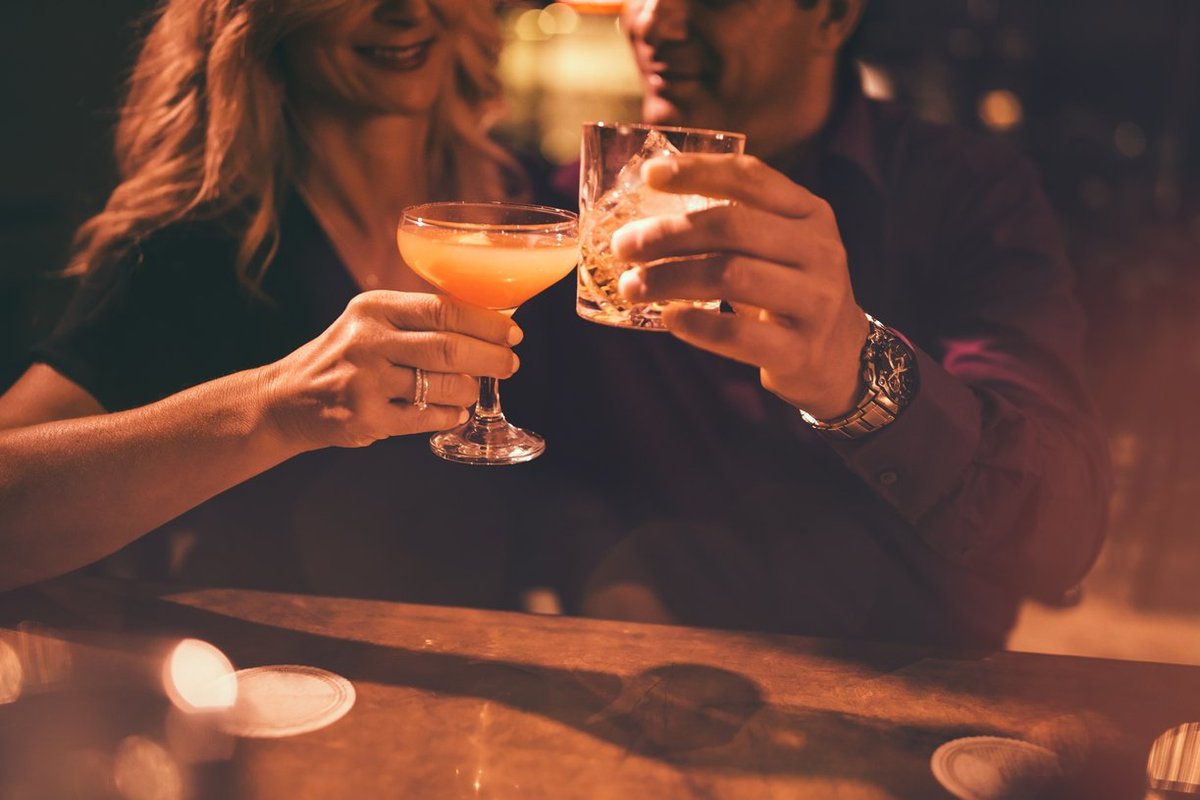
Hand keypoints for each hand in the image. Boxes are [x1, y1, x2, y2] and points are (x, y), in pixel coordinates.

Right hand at [260, 291, 520, 449]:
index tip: (512, 333)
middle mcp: (368, 341)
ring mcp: (366, 382)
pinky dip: (449, 416)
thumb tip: (487, 323)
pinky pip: (426, 419)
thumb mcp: (369, 322)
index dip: (486, 323)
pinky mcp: (366, 418)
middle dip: (491, 358)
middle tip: (510, 364)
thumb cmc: (343, 357)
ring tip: (473, 389)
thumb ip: (417, 319)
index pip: (444, 309)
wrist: (286, 399)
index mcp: (374, 308)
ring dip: (469, 390)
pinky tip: (454, 412)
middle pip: (450, 348)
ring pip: (442, 387)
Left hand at [612, 154, 869, 418]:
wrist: (840, 357)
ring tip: (631, 286)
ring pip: (730, 276)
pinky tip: (668, 319)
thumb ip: (733, 222)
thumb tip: (645, 208)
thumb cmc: (788, 291)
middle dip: (667, 233)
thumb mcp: (778, 246)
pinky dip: (696, 326)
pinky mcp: (800, 350)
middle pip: (732, 227)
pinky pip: (739, 335)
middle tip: (622, 246)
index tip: (649, 175)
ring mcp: (815, 301)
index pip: (751, 178)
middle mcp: (819, 250)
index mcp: (809, 213)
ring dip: (669, 279)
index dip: (697, 171)